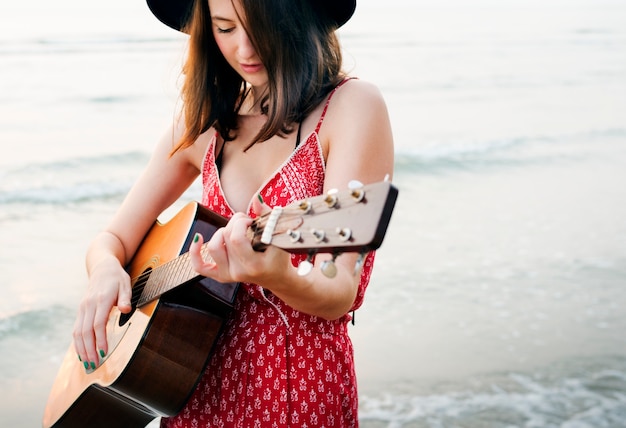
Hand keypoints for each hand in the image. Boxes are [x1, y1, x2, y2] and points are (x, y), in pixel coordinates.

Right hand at [72, 256, 131, 370]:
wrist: (102, 268)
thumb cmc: (117, 278)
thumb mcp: (126, 284)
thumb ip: (126, 298)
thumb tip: (127, 310)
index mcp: (101, 300)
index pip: (97, 323)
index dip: (99, 339)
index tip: (104, 352)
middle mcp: (89, 305)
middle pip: (85, 331)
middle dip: (89, 349)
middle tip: (94, 365)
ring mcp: (82, 308)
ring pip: (78, 332)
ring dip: (81, 349)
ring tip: (87, 363)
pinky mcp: (80, 310)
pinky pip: (76, 328)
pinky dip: (77, 342)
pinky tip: (81, 353)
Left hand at [188, 196, 289, 285]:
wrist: (277, 278)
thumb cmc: (280, 256)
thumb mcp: (278, 236)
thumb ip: (267, 217)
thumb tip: (255, 199)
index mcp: (254, 265)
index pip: (236, 239)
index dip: (241, 223)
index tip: (252, 220)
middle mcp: (239, 273)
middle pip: (226, 238)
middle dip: (235, 222)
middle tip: (247, 222)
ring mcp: (228, 276)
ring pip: (213, 246)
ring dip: (222, 232)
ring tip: (235, 230)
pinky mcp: (221, 276)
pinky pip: (200, 266)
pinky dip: (195, 252)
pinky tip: (198, 238)